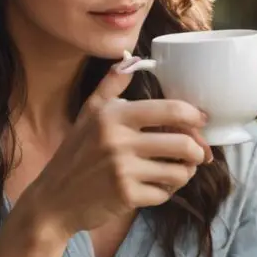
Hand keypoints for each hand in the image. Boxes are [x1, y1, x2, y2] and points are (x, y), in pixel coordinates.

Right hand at [21, 57, 213, 237]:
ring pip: (179, 172)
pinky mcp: (126, 196)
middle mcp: (118, 140)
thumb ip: (112, 85)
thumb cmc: (76, 153)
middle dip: (197, 151)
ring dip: (185, 173)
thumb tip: (132, 58)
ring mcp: (122, 170)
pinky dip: (165, 192)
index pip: (170, 109)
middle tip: (197, 154)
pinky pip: (164, 194)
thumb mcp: (89, 112)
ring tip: (177, 171)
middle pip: (183, 143)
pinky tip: (155, 187)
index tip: (202, 121)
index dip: (194, 116)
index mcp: (114, 115)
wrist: (54, 199)